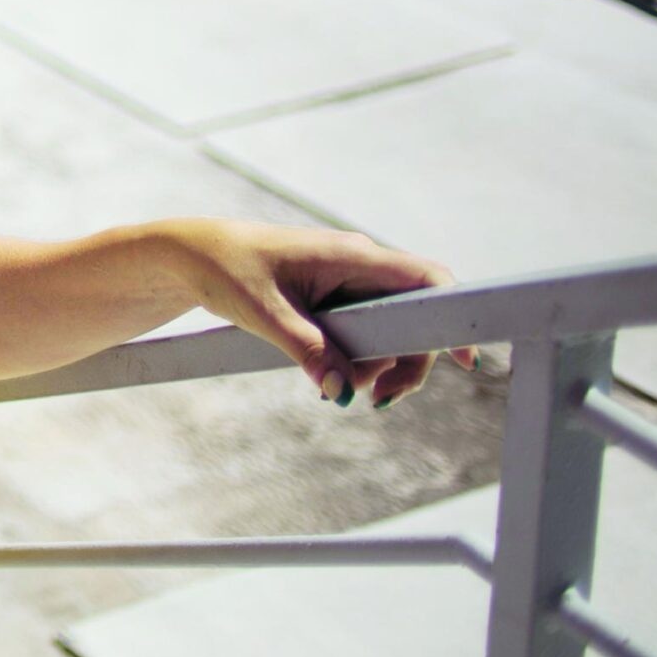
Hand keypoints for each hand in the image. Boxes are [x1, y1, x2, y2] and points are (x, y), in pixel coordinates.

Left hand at [169, 219, 476, 409]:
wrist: (192, 255)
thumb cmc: (226, 269)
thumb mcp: (264, 313)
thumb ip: (307, 350)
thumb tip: (343, 391)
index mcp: (352, 256)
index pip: (426, 278)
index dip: (453, 316)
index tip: (464, 361)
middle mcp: (359, 264)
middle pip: (414, 317)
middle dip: (405, 362)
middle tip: (378, 400)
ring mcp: (349, 280)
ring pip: (391, 328)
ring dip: (377, 364)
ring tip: (342, 387)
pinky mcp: (335, 296)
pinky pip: (366, 330)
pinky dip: (358, 357)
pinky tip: (332, 374)